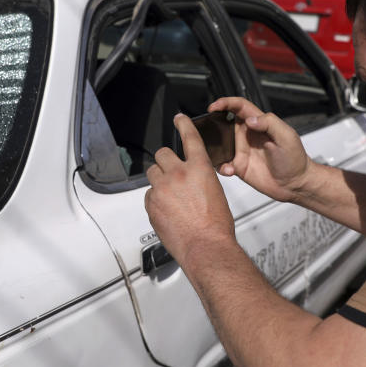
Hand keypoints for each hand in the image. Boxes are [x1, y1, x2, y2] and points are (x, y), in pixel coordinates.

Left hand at [145, 114, 235, 267]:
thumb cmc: (216, 226)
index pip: (190, 138)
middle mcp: (179, 174)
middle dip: (166, 161)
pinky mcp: (152, 204)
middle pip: (162, 154)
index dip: (184, 125)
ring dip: (159, 180)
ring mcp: (163, 188)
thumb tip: (192, 180)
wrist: (206, 247)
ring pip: (152, 173)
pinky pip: (149, 195)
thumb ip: (201, 179)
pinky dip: (156, 199)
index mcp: (199, 168)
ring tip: (169, 195)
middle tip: (171, 173)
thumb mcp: (216, 193)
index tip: (179, 119)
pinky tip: (167, 211)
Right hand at [208, 97, 310, 202]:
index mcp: (259, 123)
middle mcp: (247, 135)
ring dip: (214, 147)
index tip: (215, 106)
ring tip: (216, 152)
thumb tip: (250, 120)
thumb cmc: (295, 158)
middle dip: (213, 123)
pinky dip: (222, 166)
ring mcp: (242, 151)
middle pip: (224, 122)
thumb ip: (269, 123)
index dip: (226, 102)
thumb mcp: (286, 136)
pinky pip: (223, 164)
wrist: (295, 183)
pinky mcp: (239, 167)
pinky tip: (230, 169)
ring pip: (220, 144)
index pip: (239, 106)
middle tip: (206, 128)